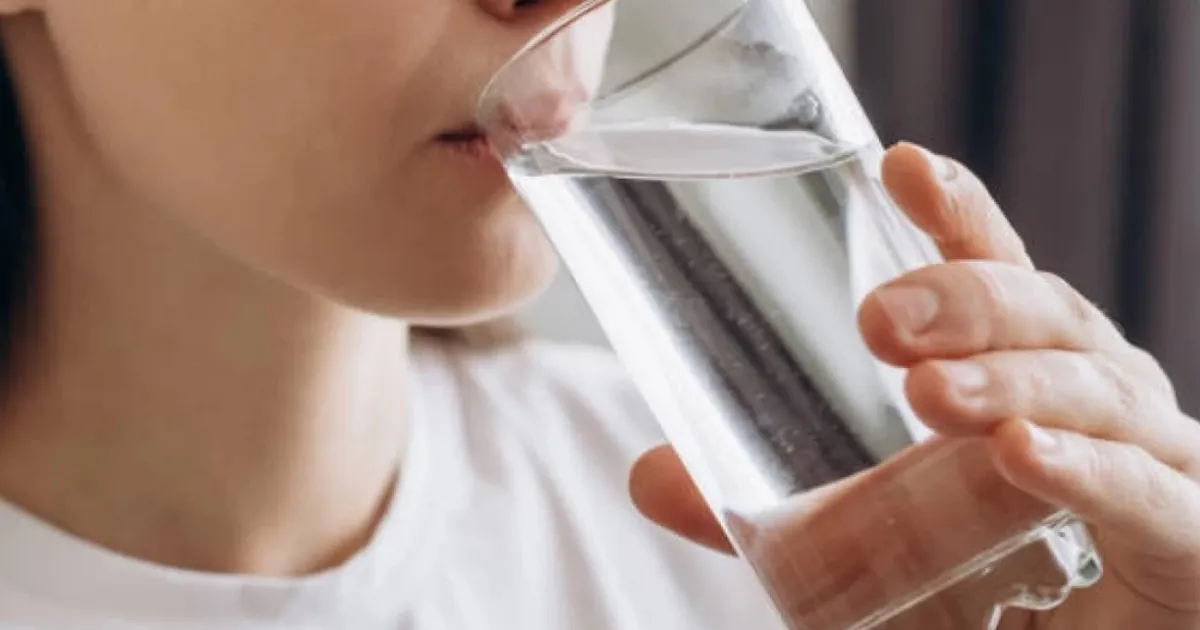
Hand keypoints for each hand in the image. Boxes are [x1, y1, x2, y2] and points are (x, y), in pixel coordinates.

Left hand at [628, 143, 1199, 628]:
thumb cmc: (988, 595)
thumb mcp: (875, 546)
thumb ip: (778, 510)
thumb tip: (650, 474)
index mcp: (1027, 376)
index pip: (996, 276)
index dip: (957, 215)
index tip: (898, 165)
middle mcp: (1097, 400)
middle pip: (1047, 315)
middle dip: (969, 301)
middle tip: (880, 318)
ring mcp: (1156, 460)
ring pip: (1096, 390)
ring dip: (1010, 381)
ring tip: (929, 393)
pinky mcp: (1190, 538)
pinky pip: (1148, 494)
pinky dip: (1088, 471)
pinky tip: (1023, 453)